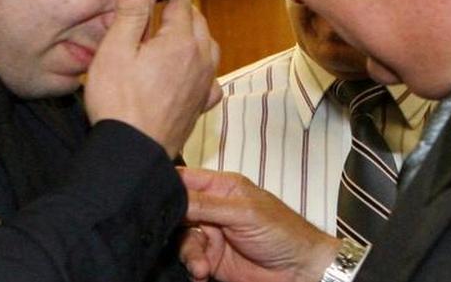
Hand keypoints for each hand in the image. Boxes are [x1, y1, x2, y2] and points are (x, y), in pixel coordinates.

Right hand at [85, 0, 221, 156]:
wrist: (133, 151)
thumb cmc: (118, 101)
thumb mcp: (115, 50)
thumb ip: (130, 13)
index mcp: (180, 41)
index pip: (183, 1)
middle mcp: (200, 59)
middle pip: (198, 21)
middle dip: (183, 8)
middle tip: (165, 1)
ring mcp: (203, 83)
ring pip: (209, 47)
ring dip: (195, 35)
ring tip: (176, 32)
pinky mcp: (200, 105)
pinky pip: (210, 79)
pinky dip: (202, 68)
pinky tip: (191, 72)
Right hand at [180, 168, 339, 281]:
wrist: (299, 271)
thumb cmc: (283, 232)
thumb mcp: (244, 212)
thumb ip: (207, 204)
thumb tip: (174, 196)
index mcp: (221, 187)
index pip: (185, 178)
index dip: (167, 185)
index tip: (151, 196)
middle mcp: (212, 209)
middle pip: (177, 211)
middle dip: (174, 226)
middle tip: (183, 237)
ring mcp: (211, 235)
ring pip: (181, 239)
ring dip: (188, 253)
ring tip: (201, 266)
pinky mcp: (211, 260)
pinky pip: (189, 261)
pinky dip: (192, 267)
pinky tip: (202, 273)